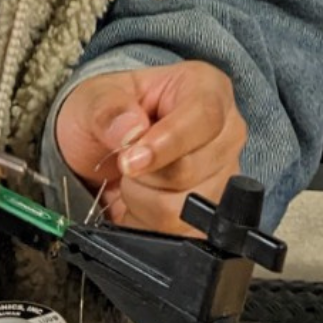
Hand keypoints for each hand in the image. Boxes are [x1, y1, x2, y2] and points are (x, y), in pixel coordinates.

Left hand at [54, 61, 246, 231]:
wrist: (104, 147)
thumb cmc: (111, 112)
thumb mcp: (97, 97)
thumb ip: (109, 110)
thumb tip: (131, 131)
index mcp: (207, 89)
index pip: (204, 117)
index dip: (167, 142)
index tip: (130, 160)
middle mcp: (225, 132)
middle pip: (189, 170)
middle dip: (143, 174)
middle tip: (125, 159)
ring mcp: (224, 175)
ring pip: (183, 209)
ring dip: (143, 200)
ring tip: (135, 178)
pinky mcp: (213, 213)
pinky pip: (180, 234)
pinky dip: (148, 222)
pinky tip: (142, 200)